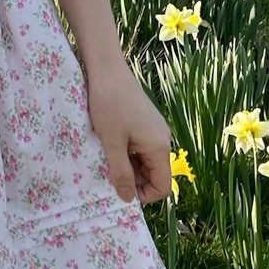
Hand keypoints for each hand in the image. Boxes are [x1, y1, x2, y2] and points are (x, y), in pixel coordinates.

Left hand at [85, 62, 172, 205]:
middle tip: (108, 176)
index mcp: (159, 147)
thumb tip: (128, 199)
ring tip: (106, 161)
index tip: (120, 191)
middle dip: (133, 181)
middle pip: (154, 174)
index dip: (144, 196)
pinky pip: (139, 148)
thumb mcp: (112, 142)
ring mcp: (153, 130)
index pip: (162, 186)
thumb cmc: (109, 104)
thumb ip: (121, 173)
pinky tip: (109, 146)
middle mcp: (162, 140)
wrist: (106, 69)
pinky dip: (126, 153)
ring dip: (128, 167)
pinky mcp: (144, 122)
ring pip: (145, 161)